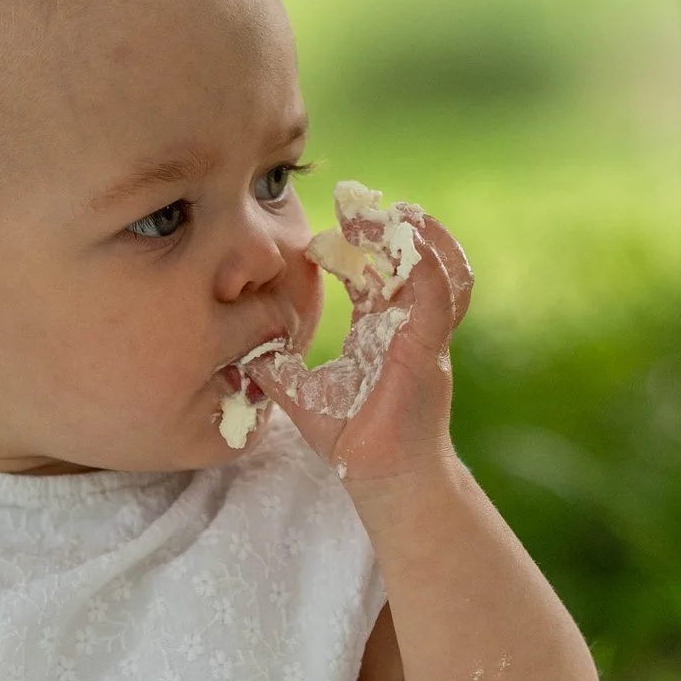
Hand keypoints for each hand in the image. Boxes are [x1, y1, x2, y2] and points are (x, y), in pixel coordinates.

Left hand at [246, 199, 472, 485]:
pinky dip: (431, 267)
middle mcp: (408, 327)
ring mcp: (425, 337)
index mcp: (382, 332)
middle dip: (388, 229)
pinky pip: (439, 299)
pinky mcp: (431, 351)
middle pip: (407, 263)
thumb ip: (276, 370)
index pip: (372, 276)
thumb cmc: (353, 441)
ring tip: (400, 211)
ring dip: (421, 240)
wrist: (383, 479)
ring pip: (437, 273)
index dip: (357, 247)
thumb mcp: (304, 396)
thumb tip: (242, 349)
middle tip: (359, 201)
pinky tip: (414, 240)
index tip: (333, 221)